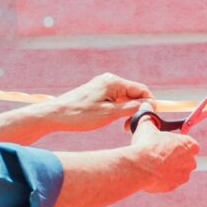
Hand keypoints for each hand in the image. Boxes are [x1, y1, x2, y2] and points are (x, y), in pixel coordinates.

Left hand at [32, 73, 151, 132]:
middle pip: (134, 93)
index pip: (141, 89)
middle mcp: (109, 80)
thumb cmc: (80, 115)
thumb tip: (149, 104)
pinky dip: (118, 110)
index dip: (150, 103)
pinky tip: (114, 120)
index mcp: (114, 82)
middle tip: (131, 127)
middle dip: (137, 109)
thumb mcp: (109, 114)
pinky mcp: (97, 92)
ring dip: (128, 111)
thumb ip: (131, 108)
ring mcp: (102, 85)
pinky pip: (115, 99)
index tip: (151, 117)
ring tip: (122, 126)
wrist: (55, 115)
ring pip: (124, 98)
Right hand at [126, 126, 197, 193]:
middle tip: (160, 155)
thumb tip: (146, 108)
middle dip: (175, 158)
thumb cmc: (146, 146)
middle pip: (186, 159)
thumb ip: (149, 119)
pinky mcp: (174, 186)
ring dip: (169, 169)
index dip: (180, 145)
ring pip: (178, 171)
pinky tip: (152, 174)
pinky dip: (163, 179)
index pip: (191, 145)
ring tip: (154, 165)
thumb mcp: (146, 127)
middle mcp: (190, 161)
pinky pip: (170, 182)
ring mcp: (183, 175)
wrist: (139, 168)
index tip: (170, 145)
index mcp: (189, 145)